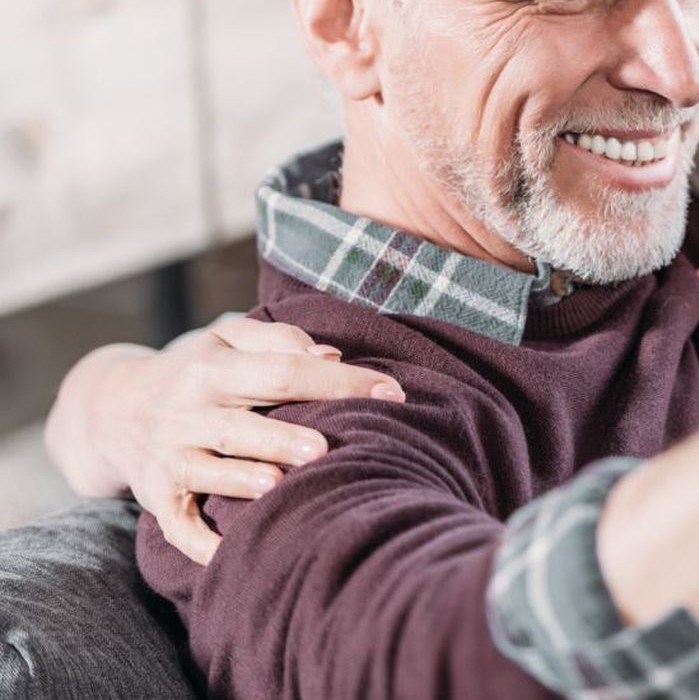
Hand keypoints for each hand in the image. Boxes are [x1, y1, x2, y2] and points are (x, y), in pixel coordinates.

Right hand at [46, 318, 404, 564]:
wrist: (110, 406)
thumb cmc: (196, 370)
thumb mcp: (226, 338)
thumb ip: (279, 340)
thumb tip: (332, 356)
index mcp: (215, 366)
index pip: (284, 370)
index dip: (339, 381)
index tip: (393, 392)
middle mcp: (189, 410)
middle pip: (240, 422)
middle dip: (281, 436)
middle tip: (324, 448)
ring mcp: (169, 455)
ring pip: (206, 470)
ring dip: (239, 480)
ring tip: (276, 486)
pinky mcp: (156, 495)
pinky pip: (176, 524)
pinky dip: (198, 544)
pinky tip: (229, 556)